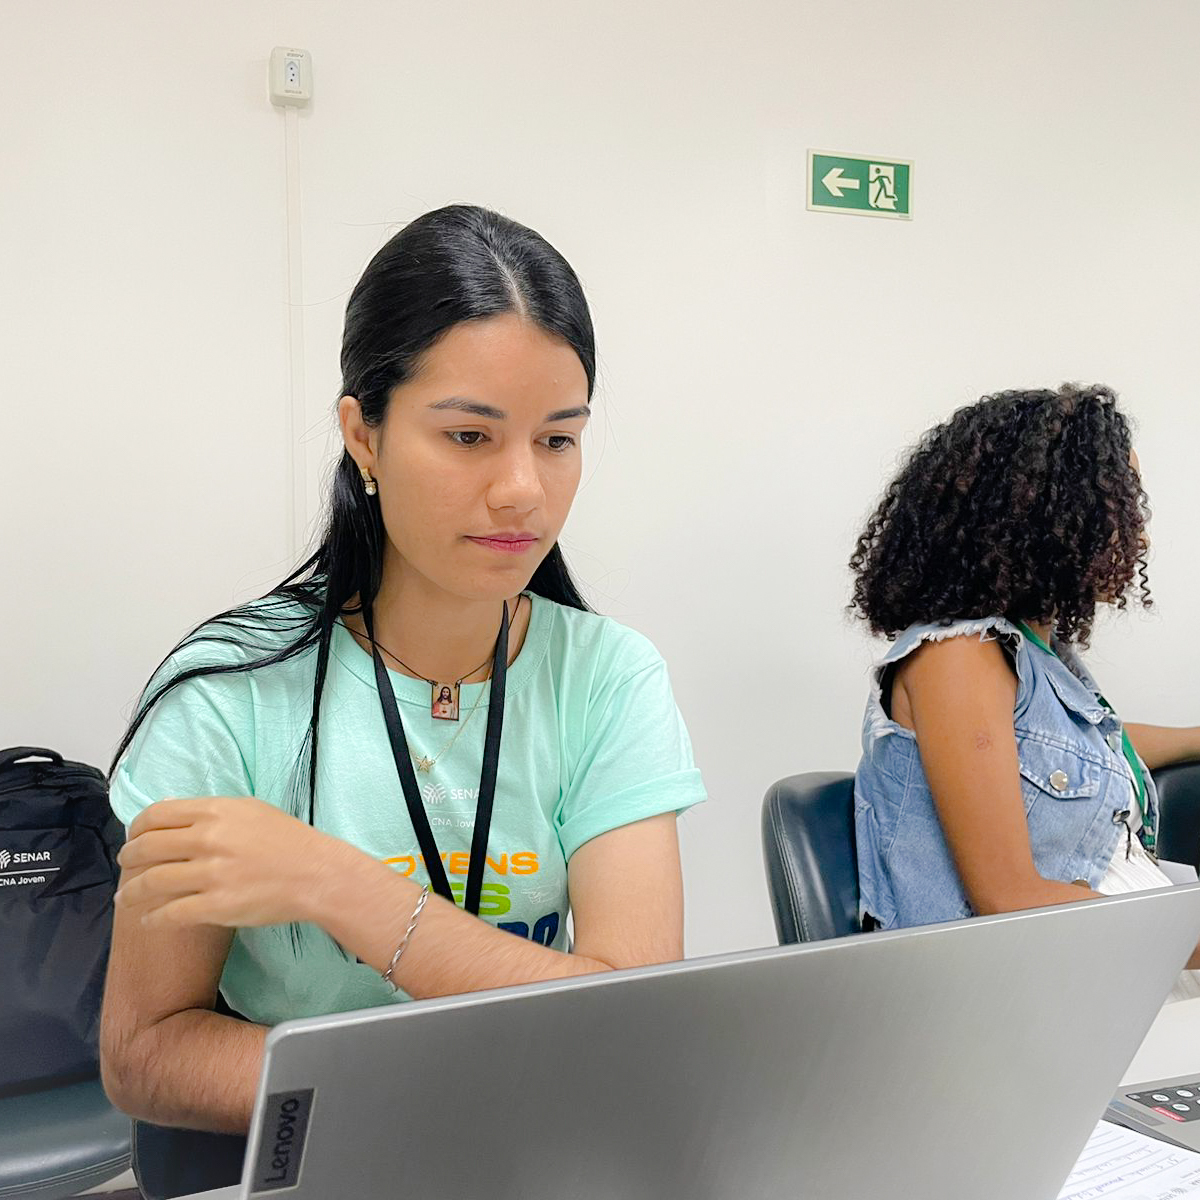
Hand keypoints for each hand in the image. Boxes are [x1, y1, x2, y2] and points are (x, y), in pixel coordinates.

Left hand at [115, 796, 346, 928]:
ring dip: (132, 892)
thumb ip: (212, 812)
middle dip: (128, 859)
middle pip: (147, 847)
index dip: (137, 828)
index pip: (157, 815)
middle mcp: (208, 839)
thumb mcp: (251, 810)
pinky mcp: (216, 906)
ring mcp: (211, 874)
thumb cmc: (288, 840)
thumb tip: (172, 816)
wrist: (317, 874)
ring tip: (126, 897)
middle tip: (125, 866)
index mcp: (216, 811)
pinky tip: (149, 920)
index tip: (134, 838)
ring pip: (152, 882)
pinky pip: (170, 913)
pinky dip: (152, 918)